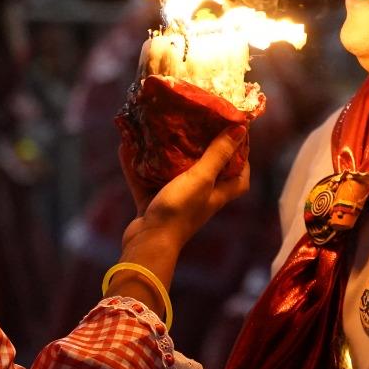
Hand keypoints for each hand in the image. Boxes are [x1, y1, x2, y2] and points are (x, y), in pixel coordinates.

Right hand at [121, 124, 249, 248]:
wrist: (147, 243)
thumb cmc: (179, 211)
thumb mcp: (201, 178)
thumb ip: (218, 155)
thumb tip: (240, 129)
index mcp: (217, 193)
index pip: (239, 177)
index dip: (241, 158)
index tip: (235, 135)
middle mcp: (199, 198)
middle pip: (206, 171)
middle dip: (201, 149)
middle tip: (193, 125)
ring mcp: (175, 201)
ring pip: (172, 174)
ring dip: (166, 155)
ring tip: (161, 131)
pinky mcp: (152, 204)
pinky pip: (145, 180)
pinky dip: (136, 165)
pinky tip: (126, 146)